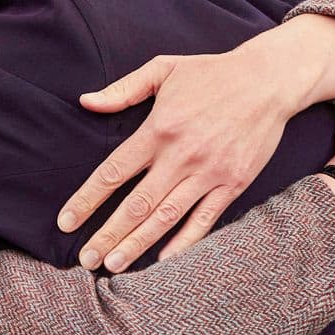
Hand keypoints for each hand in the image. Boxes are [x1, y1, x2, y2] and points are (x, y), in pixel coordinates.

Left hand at [61, 48, 299, 271]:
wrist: (269, 79)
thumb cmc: (212, 73)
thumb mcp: (164, 69)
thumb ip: (123, 89)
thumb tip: (86, 102)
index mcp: (158, 130)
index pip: (113, 172)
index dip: (86, 200)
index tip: (65, 222)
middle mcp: (181, 156)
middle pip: (136, 204)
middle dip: (107, 234)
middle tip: (86, 258)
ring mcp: (209, 172)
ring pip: (166, 217)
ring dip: (138, 244)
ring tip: (113, 265)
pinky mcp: (233, 183)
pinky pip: (205, 219)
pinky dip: (185, 242)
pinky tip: (163, 260)